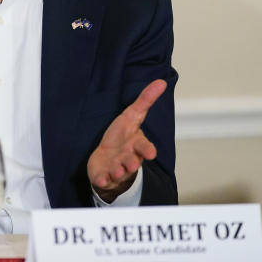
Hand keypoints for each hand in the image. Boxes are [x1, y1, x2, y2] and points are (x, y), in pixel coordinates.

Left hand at [87, 79, 166, 202]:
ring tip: (116, 170)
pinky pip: (103, 180)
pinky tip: (100, 179)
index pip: (144, 147)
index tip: (151, 153)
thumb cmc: (121, 137)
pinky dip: (102, 180)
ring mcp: (115, 169)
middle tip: (131, 164)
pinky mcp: (103, 176)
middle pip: (131, 162)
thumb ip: (145, 101)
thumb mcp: (131, 116)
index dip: (147, 150)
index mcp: (136, 145)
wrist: (108, 159)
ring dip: (117, 171)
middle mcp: (128, 159)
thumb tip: (161, 81)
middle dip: (131, 163)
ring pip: (118, 172)